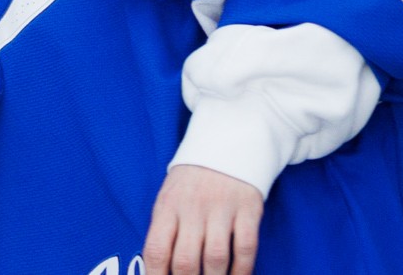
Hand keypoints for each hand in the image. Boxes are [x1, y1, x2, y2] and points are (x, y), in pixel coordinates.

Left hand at [143, 165, 262, 274]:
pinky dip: (242, 270)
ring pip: (215, 257)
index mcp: (167, 207)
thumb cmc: (192, 181)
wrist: (226, 141)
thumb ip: (164, 231)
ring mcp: (221, 208)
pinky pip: (245, 247)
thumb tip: (159, 270)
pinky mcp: (247, 208)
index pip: (156, 250)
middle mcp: (192, 208)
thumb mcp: (169, 198)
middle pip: (185, 261)